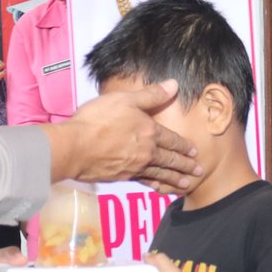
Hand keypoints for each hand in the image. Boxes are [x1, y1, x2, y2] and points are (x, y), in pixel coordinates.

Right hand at [48, 80, 201, 192]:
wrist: (74, 147)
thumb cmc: (97, 120)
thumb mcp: (125, 99)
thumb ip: (150, 95)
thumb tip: (174, 85)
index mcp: (149, 131)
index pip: (172, 140)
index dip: (184, 146)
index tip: (194, 152)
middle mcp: (146, 151)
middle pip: (170, 159)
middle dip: (185, 165)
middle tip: (198, 171)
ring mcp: (134, 166)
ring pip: (160, 173)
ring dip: (174, 179)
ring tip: (186, 184)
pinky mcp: (121, 176)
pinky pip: (144, 181)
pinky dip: (154, 184)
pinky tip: (157, 187)